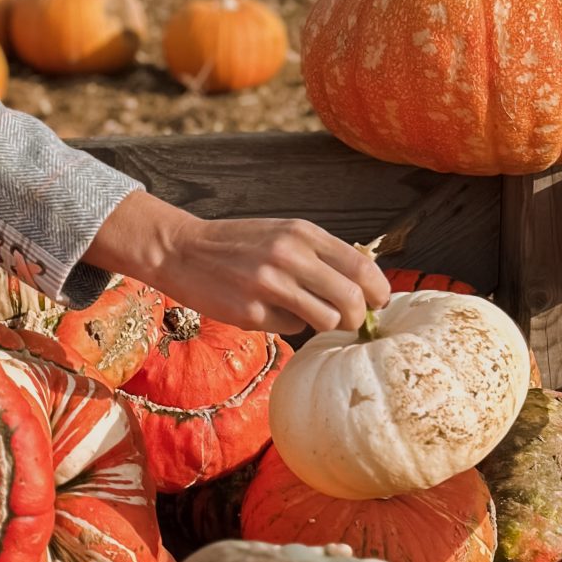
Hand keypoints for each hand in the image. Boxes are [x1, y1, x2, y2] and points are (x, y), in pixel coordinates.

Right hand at [165, 215, 393, 341]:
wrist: (182, 251)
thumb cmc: (238, 244)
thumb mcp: (282, 234)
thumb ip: (320, 254)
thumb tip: (363, 284)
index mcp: (302, 233)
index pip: (361, 266)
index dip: (378, 290)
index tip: (378, 302)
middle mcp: (290, 256)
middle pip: (352, 300)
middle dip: (357, 317)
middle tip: (350, 321)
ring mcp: (270, 286)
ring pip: (327, 320)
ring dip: (324, 324)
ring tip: (307, 314)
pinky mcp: (252, 313)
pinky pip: (292, 329)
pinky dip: (289, 325)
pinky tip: (268, 310)